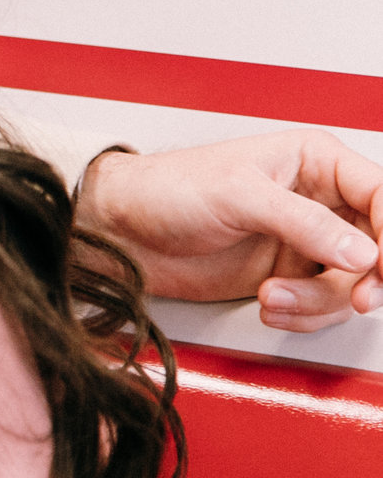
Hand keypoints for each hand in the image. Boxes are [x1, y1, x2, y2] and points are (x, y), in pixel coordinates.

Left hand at [77, 131, 382, 331]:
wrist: (120, 231)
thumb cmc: (166, 189)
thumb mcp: (238, 194)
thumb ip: (304, 222)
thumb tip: (363, 252)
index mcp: (315, 162)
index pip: (382, 195)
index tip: (382, 264)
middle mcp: (319, 202)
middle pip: (379, 248)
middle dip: (369, 278)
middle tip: (358, 296)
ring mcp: (305, 243)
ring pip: (353, 284)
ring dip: (320, 301)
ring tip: (273, 296)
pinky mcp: (287, 277)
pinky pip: (322, 307)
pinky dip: (301, 315)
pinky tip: (269, 305)